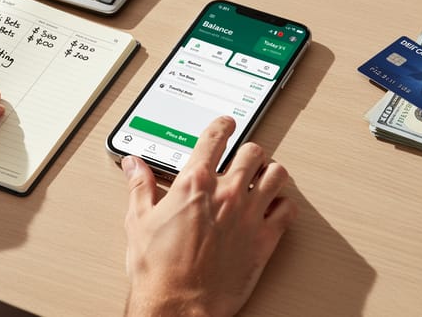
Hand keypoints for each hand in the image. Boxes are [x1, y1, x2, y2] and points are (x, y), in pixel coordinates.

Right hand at [122, 116, 296, 316]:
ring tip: (264, 177)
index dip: (223, 125)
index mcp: (195, 183)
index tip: (226, 123)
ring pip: (277, 175)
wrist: (179, 306)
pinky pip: (288, 210)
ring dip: (271, 173)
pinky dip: (283, 205)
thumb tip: (134, 166)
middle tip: (244, 157)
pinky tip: (274, 208)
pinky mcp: (265, 240)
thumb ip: (140, 186)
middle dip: (248, 151)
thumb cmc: (158, 270)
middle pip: (252, 152)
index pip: (215, 138)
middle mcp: (226, 193)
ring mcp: (250, 215)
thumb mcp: (139, 220)